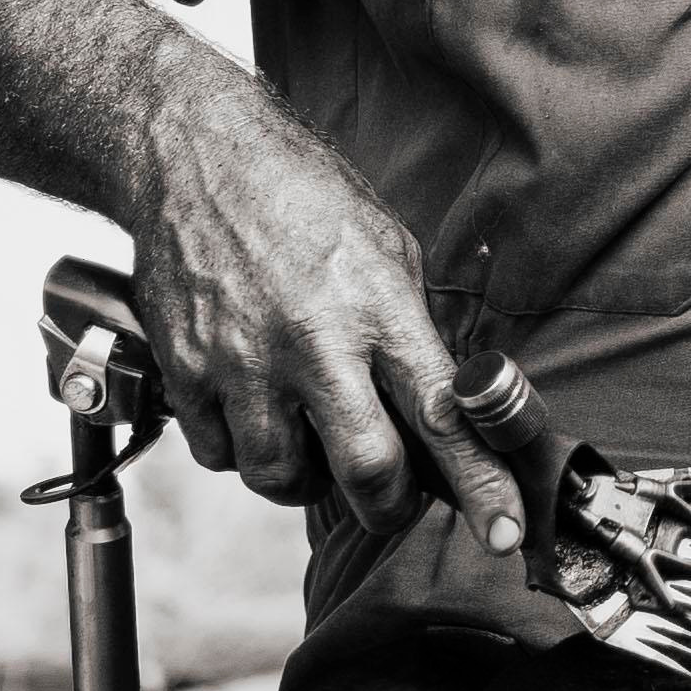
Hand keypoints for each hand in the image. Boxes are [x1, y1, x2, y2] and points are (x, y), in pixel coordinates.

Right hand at [125, 112, 523, 550]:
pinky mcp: (184, 371)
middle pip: (368, 473)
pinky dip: (242, 450)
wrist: (195, 153)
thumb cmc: (303, 198)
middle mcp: (314, 343)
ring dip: (307, 479)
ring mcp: (243, 362)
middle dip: (390, 503)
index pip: (445, 419)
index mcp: (379, 310)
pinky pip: (220, 455)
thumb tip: (443, 411)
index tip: (505, 536)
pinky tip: (254, 410)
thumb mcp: (387, 250)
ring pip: (283, 478)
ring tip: (312, 437)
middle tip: (392, 493)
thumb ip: (412, 334)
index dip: (482, 487)